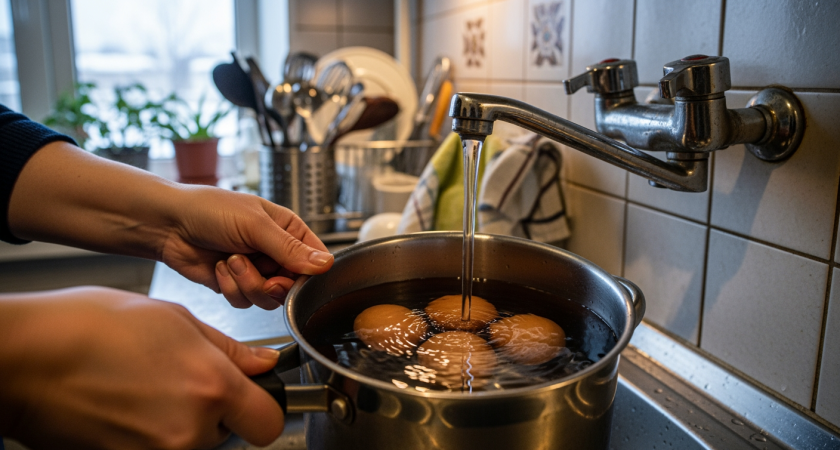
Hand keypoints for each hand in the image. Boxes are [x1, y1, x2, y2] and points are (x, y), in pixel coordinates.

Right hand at [0, 287, 283, 449]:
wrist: (26, 359)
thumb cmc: (90, 329)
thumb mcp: (174, 319)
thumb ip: (229, 350)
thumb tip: (263, 364)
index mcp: (211, 387)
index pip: (269, 421)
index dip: (265, 406)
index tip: (254, 395)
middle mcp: (190, 430)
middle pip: (229, 433)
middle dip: (217, 410)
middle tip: (183, 378)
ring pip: (195, 443)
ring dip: (184, 421)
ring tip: (150, 386)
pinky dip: (153, 432)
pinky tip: (131, 403)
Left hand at [160, 186, 333, 309]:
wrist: (169, 224)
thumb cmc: (209, 210)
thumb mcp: (255, 225)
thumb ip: (290, 248)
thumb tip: (325, 264)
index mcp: (287, 231)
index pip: (315, 260)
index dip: (308, 274)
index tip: (292, 275)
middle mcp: (275, 252)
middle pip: (293, 286)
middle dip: (272, 283)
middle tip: (259, 272)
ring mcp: (255, 270)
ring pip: (269, 299)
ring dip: (248, 284)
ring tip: (231, 261)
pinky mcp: (235, 286)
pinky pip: (245, 302)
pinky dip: (231, 289)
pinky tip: (219, 268)